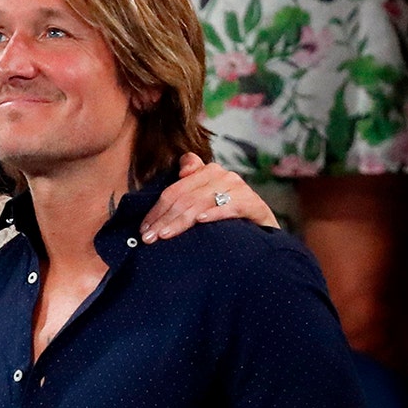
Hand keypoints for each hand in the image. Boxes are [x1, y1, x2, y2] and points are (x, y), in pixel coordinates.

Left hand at [140, 153, 279, 243]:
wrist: (263, 231)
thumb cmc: (227, 218)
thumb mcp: (203, 203)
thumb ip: (187, 187)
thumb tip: (181, 169)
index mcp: (206, 172)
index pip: (174, 190)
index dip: (157, 209)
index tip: (143, 229)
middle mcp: (222, 176)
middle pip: (184, 197)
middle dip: (164, 219)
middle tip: (149, 238)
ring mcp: (239, 188)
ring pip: (202, 202)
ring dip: (181, 220)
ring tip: (165, 235)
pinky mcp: (254, 204)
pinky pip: (231, 206)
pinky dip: (216, 213)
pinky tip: (201, 221)